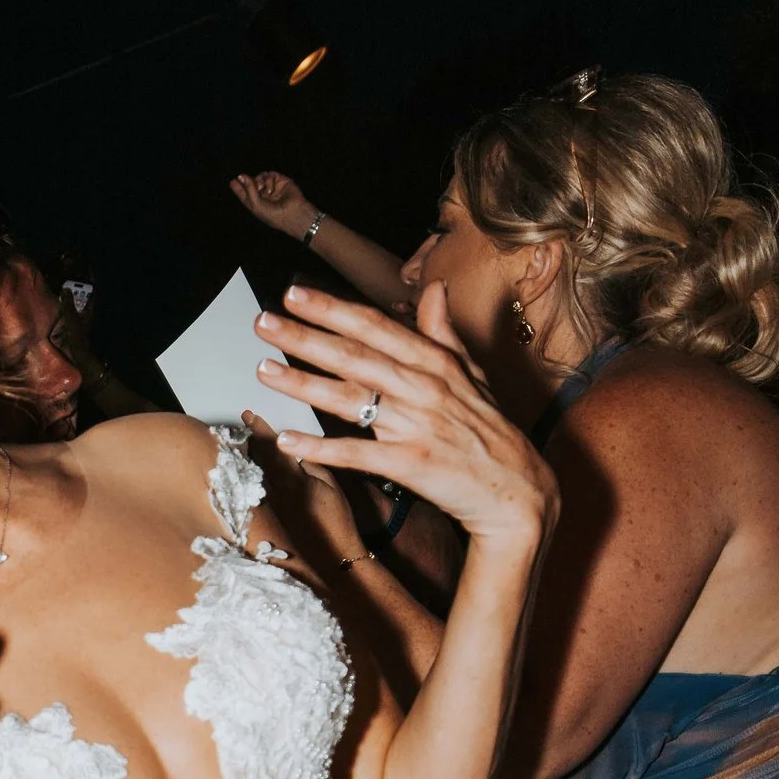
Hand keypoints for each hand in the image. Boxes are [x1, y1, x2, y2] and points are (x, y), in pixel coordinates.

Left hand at [229, 170, 316, 238]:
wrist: (292, 214)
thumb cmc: (272, 214)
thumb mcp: (256, 205)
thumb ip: (248, 190)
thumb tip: (240, 175)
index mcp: (255, 203)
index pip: (244, 193)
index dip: (238, 187)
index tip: (233, 181)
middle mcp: (263, 195)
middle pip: (251, 182)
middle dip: (249, 182)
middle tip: (250, 185)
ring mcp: (272, 187)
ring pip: (260, 176)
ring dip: (259, 181)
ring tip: (262, 189)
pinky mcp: (281, 181)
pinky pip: (270, 175)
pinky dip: (268, 180)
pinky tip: (271, 190)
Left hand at [252, 282, 554, 553]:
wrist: (515, 489)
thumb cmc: (488, 430)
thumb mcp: (472, 374)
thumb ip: (444, 333)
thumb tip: (435, 289)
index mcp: (435, 362)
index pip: (375, 327)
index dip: (332, 309)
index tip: (294, 294)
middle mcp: (424, 387)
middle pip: (355, 356)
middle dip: (305, 336)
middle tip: (263, 322)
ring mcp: (417, 426)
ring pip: (351, 399)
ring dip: (303, 383)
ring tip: (263, 370)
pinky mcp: (411, 464)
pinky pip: (358, 454)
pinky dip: (322, 448)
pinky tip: (289, 440)